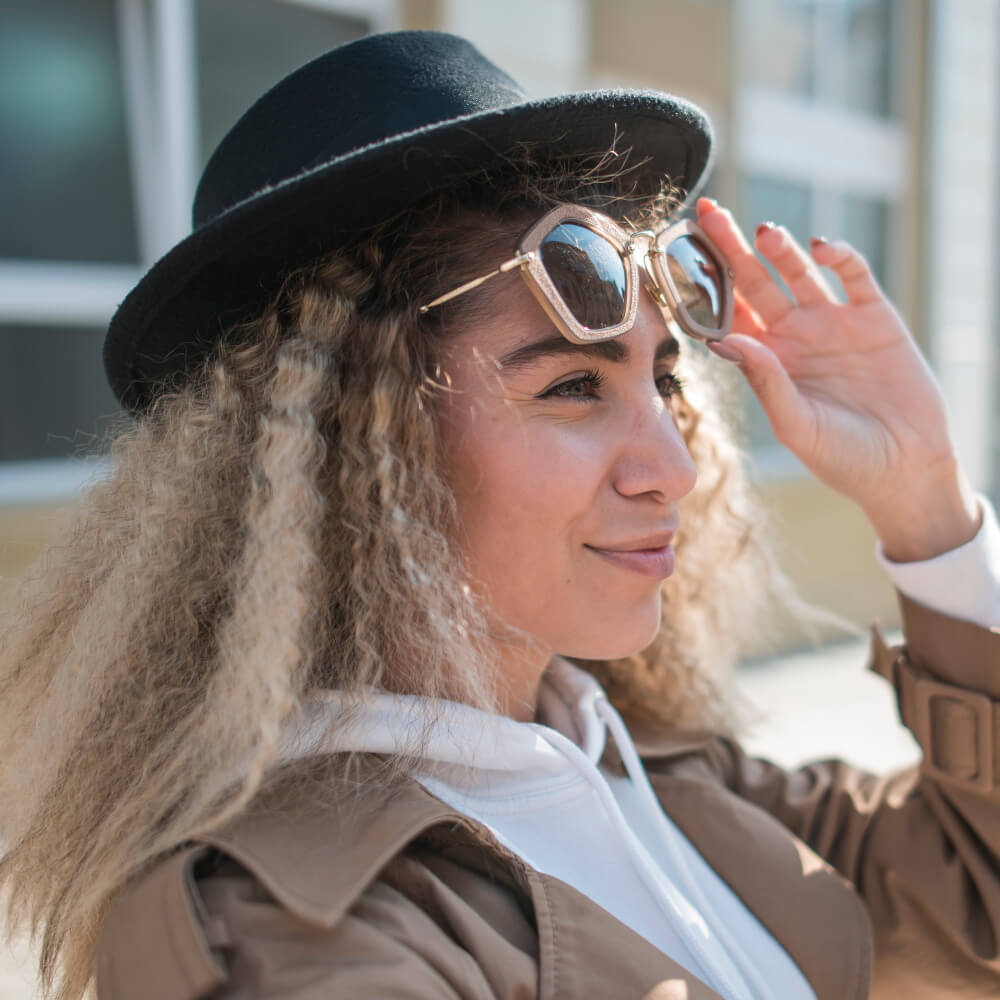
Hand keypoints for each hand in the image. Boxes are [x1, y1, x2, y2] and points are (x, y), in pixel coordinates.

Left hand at [696, 198, 980, 561]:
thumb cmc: (841, 457)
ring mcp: (833, 322)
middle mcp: (794, 335)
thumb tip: (722, 341)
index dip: (702, 288)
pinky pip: (853, 276)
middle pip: (753, 283)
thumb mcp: (796, 424)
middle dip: (729, 249)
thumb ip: (764, 381)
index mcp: (766, 361)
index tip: (676, 259)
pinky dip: (839, 257)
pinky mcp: (875, 317)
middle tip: (707, 214)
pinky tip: (821, 248)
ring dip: (779, 250)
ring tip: (763, 234)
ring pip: (797, 273)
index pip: (725, 315)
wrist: (904, 469)